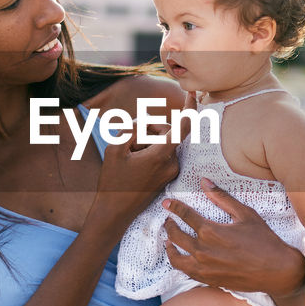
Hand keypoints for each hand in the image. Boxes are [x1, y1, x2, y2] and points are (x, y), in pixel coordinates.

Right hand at [94, 116, 189, 231]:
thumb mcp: (114, 149)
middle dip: (149, 129)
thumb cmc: (112, 181)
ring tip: (129, 156)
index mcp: (161, 155)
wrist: (114, 212)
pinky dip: (150, 152)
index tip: (191, 93)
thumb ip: (132, 129)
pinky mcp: (168, 176)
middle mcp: (171, 163)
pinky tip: (134, 162)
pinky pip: (162, 154)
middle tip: (128, 142)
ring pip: (164, 143)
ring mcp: (171, 171)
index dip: (189, 108)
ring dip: (147, 142)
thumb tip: (145, 122)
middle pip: (167, 132)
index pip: (182, 127)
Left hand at [162, 178, 304, 295]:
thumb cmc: (264, 240)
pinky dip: (181, 263)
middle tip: (168, 220)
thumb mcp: (245, 214)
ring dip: (169, 248)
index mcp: (210, 231)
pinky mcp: (209, 280)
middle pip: (176, 236)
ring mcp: (204, 268)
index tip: (167, 203)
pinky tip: (183, 258)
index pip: (185, 215)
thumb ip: (222, 197)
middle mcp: (203, 251)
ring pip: (176, 258)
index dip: (174, 207)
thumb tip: (205, 181)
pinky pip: (187, 272)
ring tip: (168, 241)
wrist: (277, 271)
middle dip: (169, 225)